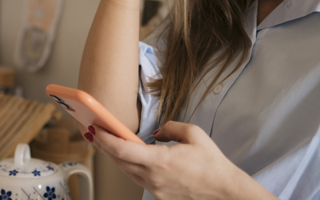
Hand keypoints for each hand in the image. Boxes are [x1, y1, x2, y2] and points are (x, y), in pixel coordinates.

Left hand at [87, 121, 277, 199]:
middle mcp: (153, 178)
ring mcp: (155, 190)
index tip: (94, 128)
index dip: (104, 138)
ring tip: (105, 142)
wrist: (226, 192)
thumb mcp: (194, 134)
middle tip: (92, 132)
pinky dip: (130, 167)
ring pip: (127, 172)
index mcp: (159, 161)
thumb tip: (156, 132)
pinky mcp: (160, 196)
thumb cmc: (213, 164)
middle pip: (118, 161)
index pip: (121, 150)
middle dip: (103, 145)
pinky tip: (128, 158)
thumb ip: (170, 127)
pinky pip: (139, 180)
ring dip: (114, 157)